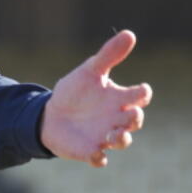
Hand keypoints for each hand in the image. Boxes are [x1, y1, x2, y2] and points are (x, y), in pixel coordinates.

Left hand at [39, 30, 152, 166]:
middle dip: (135, 119)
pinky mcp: (89, 150)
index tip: (140, 90)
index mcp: (120, 98)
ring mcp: (105, 135)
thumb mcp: (89, 71)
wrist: (49, 115)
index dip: (143, 93)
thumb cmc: (75, 92)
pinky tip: (95, 154)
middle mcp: (117, 118)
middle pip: (136, 121)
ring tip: (114, 136)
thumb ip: (109, 55)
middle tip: (129, 114)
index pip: (141, 96)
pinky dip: (99, 158)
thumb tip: (130, 33)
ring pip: (122, 142)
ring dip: (122, 140)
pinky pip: (99, 159)